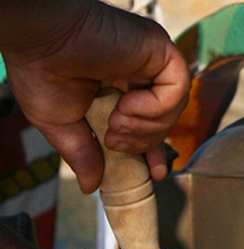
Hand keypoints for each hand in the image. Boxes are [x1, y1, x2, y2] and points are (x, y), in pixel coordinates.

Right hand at [0, 0, 189, 193]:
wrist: (37, 40)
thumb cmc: (40, 71)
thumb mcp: (61, 125)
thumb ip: (83, 154)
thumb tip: (91, 185)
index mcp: (118, 87)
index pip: (150, 123)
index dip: (153, 150)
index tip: (154, 172)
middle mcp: (139, 73)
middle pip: (164, 121)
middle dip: (144, 142)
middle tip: (114, 141)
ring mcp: (151, 61)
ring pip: (174, 109)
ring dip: (145, 126)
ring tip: (116, 121)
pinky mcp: (160, 50)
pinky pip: (177, 89)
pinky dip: (155, 106)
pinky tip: (128, 103)